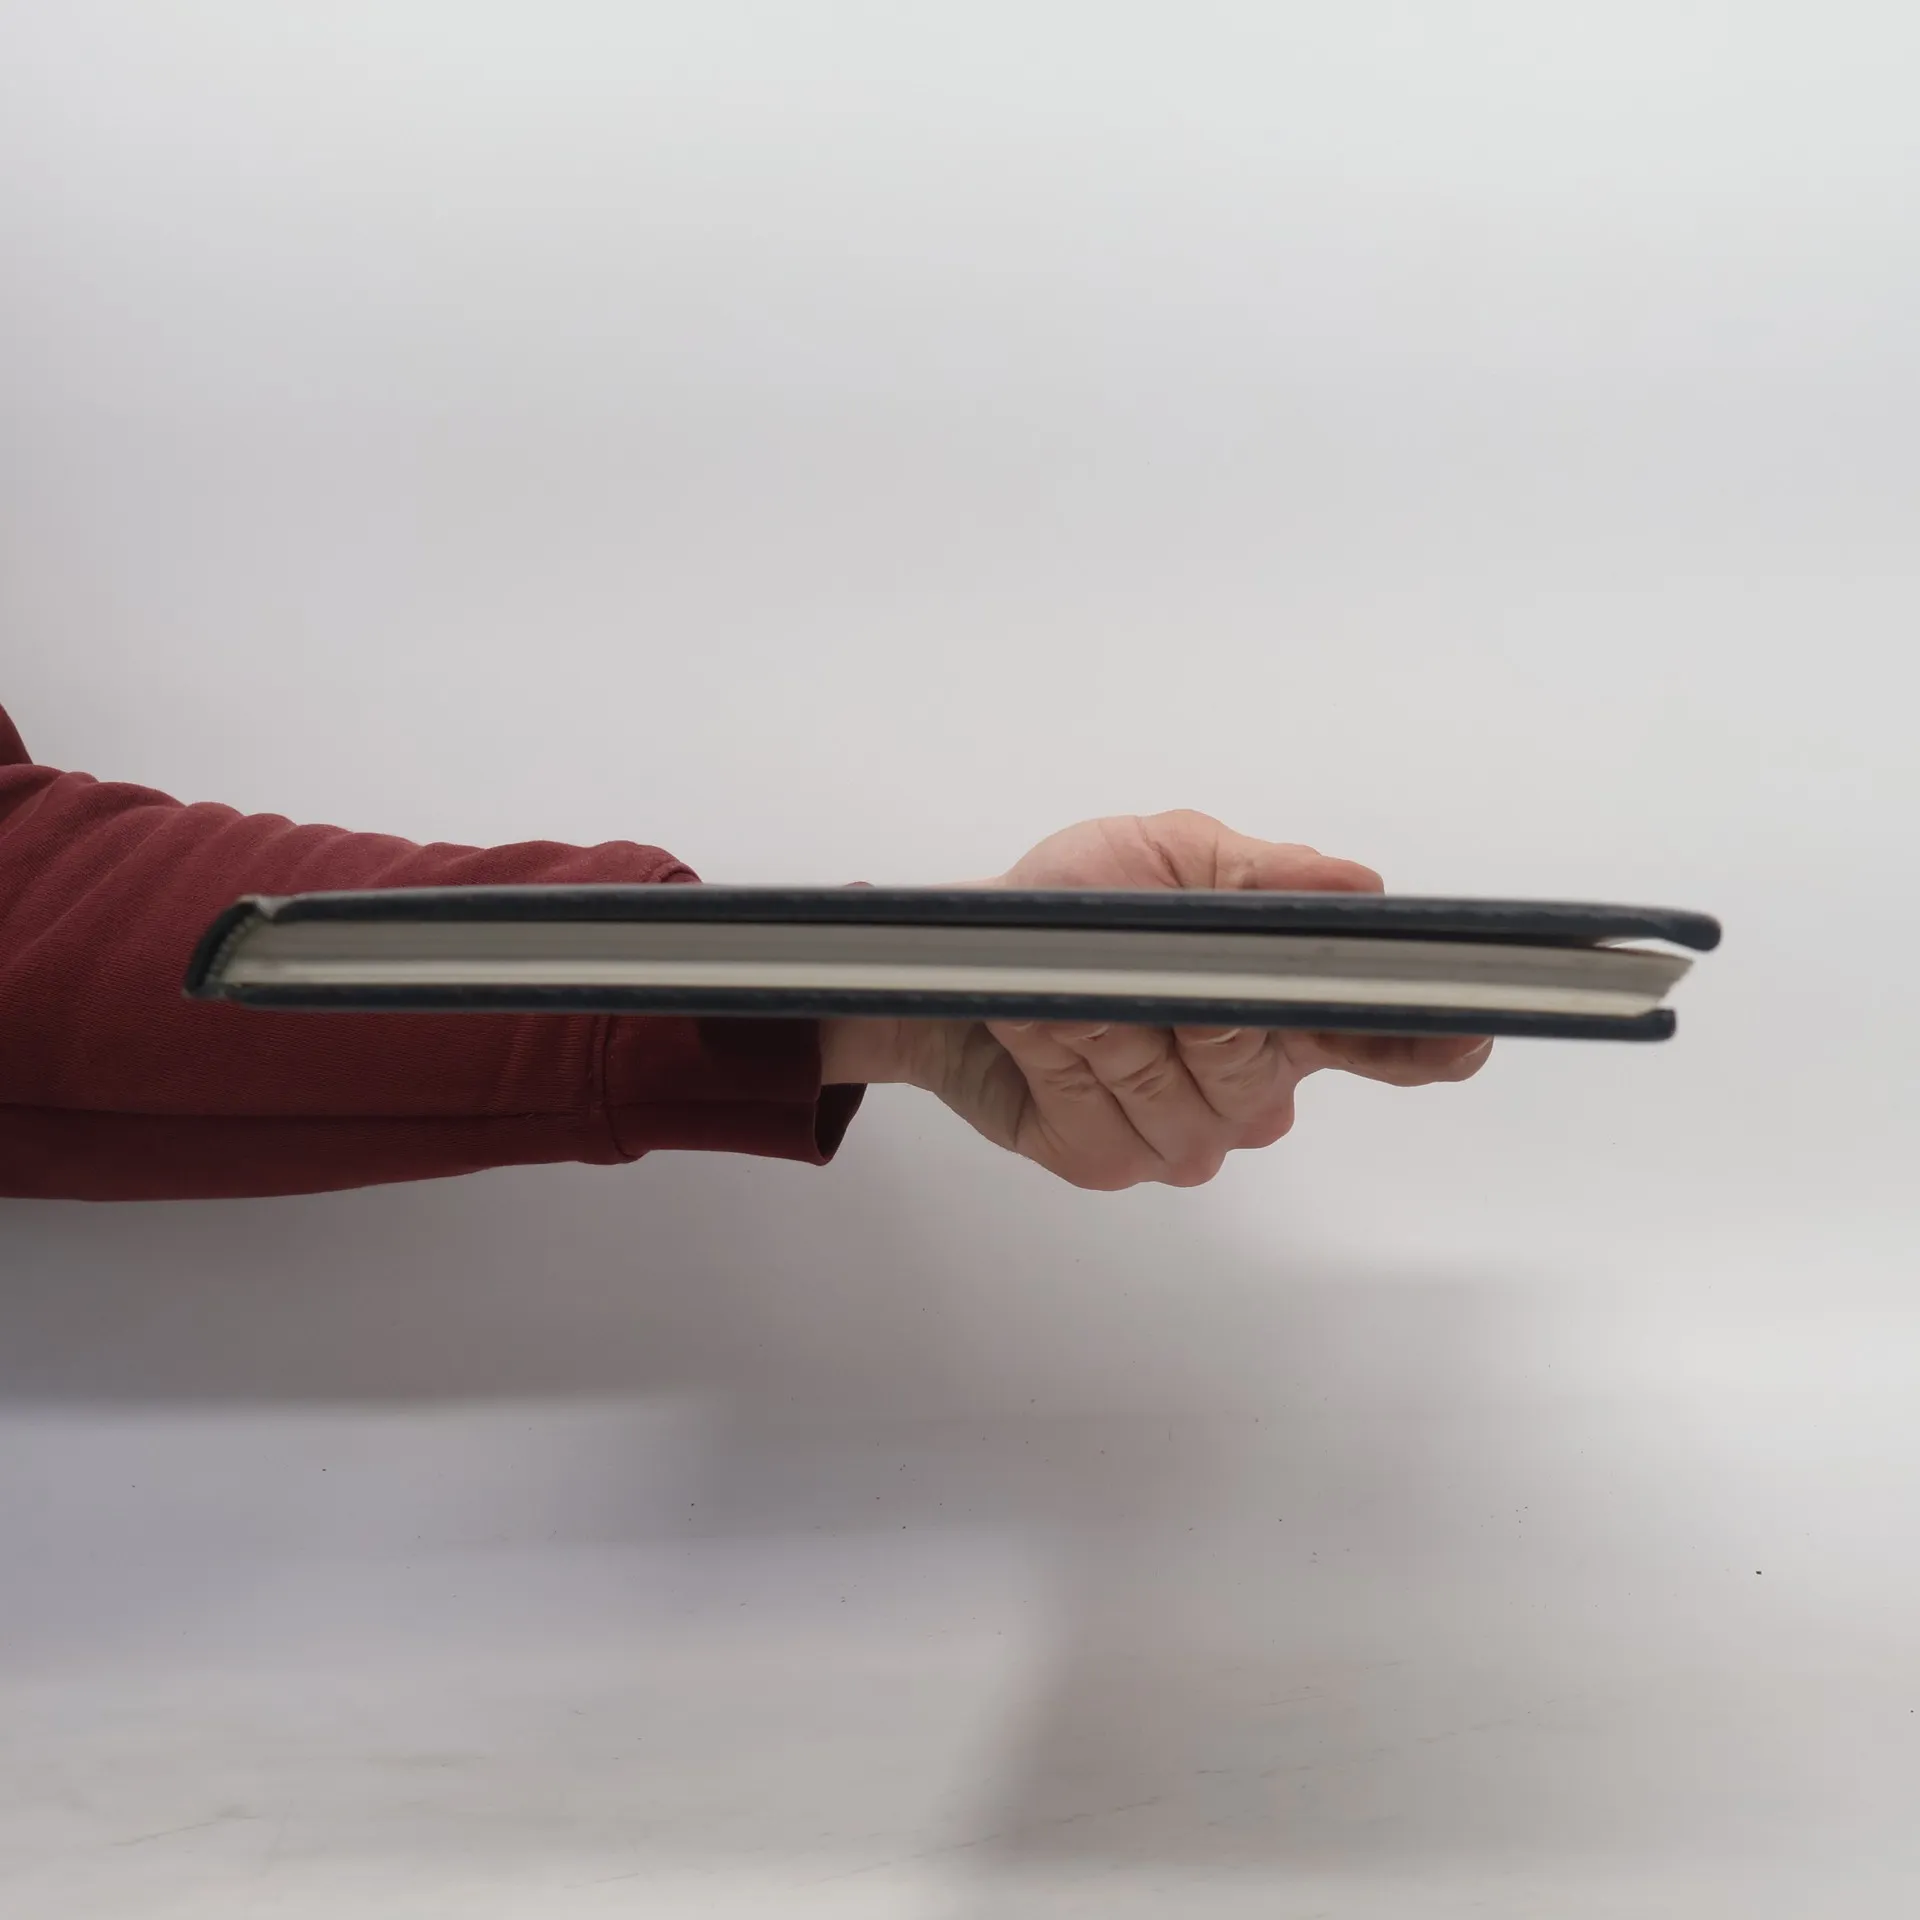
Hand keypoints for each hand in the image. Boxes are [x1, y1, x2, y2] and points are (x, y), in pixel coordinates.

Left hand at [819, 811, 1491, 1189]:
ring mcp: (1182, 1135)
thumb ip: (1264, 877)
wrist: (962, 959)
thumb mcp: (1165, 857)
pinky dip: (1059, 1058)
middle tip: (1153, 963)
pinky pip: (1101, 1121)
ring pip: (1175, 1095)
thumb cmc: (1068, 904)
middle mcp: (1251, 1085)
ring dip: (1109, 1021)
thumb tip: (1359, 890)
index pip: (1390, 1045)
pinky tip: (1042, 1032)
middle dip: (1198, 1004)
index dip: (1427, 1043)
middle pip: (1264, 1068)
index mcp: (1291, 1009)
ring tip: (1071, 985)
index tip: (1457, 1034)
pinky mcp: (1107, 1161)